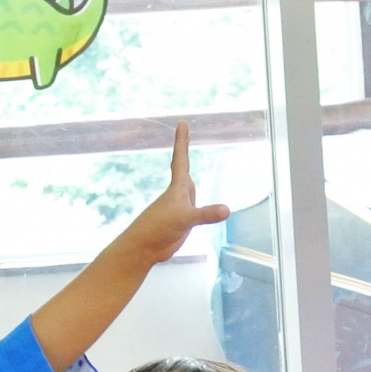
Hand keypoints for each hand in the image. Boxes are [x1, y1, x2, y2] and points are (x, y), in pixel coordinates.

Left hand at [115, 123, 230, 267]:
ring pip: (188, 191)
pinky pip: (194, 209)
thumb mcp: (186, 219)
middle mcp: (178, 195)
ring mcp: (179, 209)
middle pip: (183, 169)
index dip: (182, 140)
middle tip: (184, 135)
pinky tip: (200, 212)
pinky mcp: (180, 223)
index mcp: (178, 188)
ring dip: (190, 180)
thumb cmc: (159, 228)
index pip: (181, 158)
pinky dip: (198, 206)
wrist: (144, 248)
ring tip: (190, 172)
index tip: (182, 123)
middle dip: (183, 153)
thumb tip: (226, 210)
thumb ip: (206, 214)